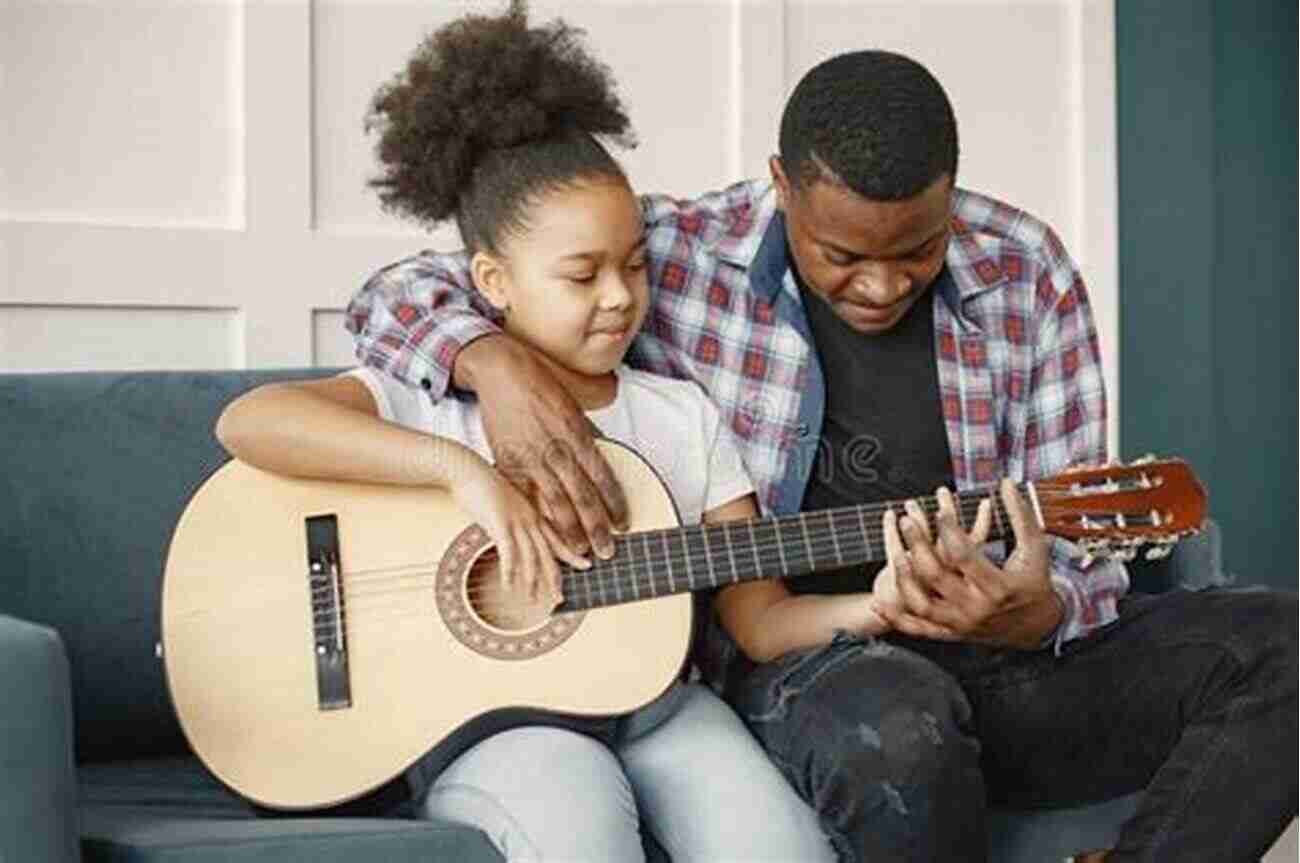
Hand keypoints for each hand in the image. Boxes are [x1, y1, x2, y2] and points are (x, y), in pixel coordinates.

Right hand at [451, 456, 590, 603]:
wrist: (466, 468)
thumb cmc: (480, 484)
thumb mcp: (503, 502)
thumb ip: (512, 518)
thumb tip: (510, 534)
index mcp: (533, 512)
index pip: (557, 537)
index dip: (571, 553)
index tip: (586, 565)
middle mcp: (530, 517)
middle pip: (549, 551)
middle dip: (555, 576)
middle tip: (560, 598)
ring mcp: (517, 520)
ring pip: (532, 556)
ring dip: (532, 581)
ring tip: (532, 600)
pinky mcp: (500, 522)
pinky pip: (509, 552)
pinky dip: (510, 571)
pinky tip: (508, 586)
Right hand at [458, 335, 628, 558]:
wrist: (501, 370)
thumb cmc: (539, 382)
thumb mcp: (572, 403)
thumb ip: (585, 432)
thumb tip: (599, 453)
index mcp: (577, 433)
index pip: (602, 476)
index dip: (614, 503)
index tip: (623, 524)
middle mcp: (557, 448)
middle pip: (582, 496)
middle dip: (597, 528)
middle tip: (607, 551)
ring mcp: (531, 457)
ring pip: (555, 502)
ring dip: (570, 531)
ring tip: (580, 553)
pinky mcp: (508, 462)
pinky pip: (526, 497)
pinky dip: (537, 518)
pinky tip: (545, 535)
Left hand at [870, 481, 1062, 648]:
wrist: (1035, 626)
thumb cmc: (1033, 582)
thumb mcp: (1034, 549)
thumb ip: (1020, 516)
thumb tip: (1006, 483)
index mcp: (997, 587)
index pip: (964, 555)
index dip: (949, 530)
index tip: (940, 512)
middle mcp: (976, 608)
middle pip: (937, 576)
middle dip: (918, 545)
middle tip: (906, 520)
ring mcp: (960, 623)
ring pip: (922, 605)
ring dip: (904, 578)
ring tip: (896, 553)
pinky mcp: (950, 633)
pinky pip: (917, 629)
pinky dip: (896, 617)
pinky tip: (881, 601)